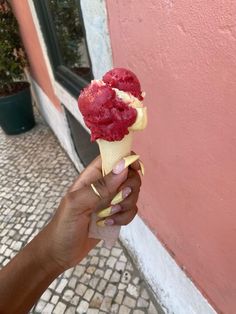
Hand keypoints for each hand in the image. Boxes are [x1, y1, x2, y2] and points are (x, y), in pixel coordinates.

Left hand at [37, 155, 141, 270]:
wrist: (60, 253)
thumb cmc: (63, 225)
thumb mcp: (78, 204)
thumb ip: (100, 186)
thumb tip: (123, 167)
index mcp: (92, 176)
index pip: (114, 157)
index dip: (127, 160)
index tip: (134, 171)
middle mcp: (104, 185)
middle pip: (129, 176)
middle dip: (129, 189)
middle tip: (116, 201)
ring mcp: (110, 200)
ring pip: (132, 194)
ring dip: (125, 206)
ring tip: (108, 216)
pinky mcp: (116, 215)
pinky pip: (130, 210)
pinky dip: (124, 218)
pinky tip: (108, 224)